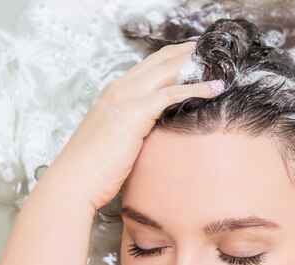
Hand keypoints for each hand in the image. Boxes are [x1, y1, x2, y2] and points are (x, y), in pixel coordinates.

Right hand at [54, 41, 224, 210]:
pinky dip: (196, 88)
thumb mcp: (114, 140)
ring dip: (195, 64)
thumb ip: (132, 128)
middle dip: (188, 53)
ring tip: (220, 63)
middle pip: (160, 60)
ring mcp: (124, 98)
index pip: (148, 66)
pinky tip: (215, 88)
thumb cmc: (93, 170)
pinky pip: (171, 93)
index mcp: (113, 93)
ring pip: (167, 70)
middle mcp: (118, 89)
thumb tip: (155, 134)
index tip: (196, 60)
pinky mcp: (133, 113)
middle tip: (214, 52)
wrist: (73, 182)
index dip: (173, 58)